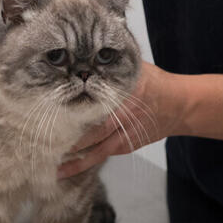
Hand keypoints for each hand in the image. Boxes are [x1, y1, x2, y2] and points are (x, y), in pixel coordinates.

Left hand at [57, 62, 183, 178]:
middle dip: (67, 139)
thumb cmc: (155, 83)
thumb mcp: (134, 68)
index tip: (50, 114)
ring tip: (52, 166)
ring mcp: (125, 135)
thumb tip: (83, 55)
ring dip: (74, 160)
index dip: (71, 111)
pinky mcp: (126, 145)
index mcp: (122, 96)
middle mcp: (123, 118)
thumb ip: (110, 66)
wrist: (180, 105)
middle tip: (43, 145)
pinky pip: (102, 155)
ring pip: (95, 151)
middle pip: (91, 132)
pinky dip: (85, 161)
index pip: (93, 104)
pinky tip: (68, 167)